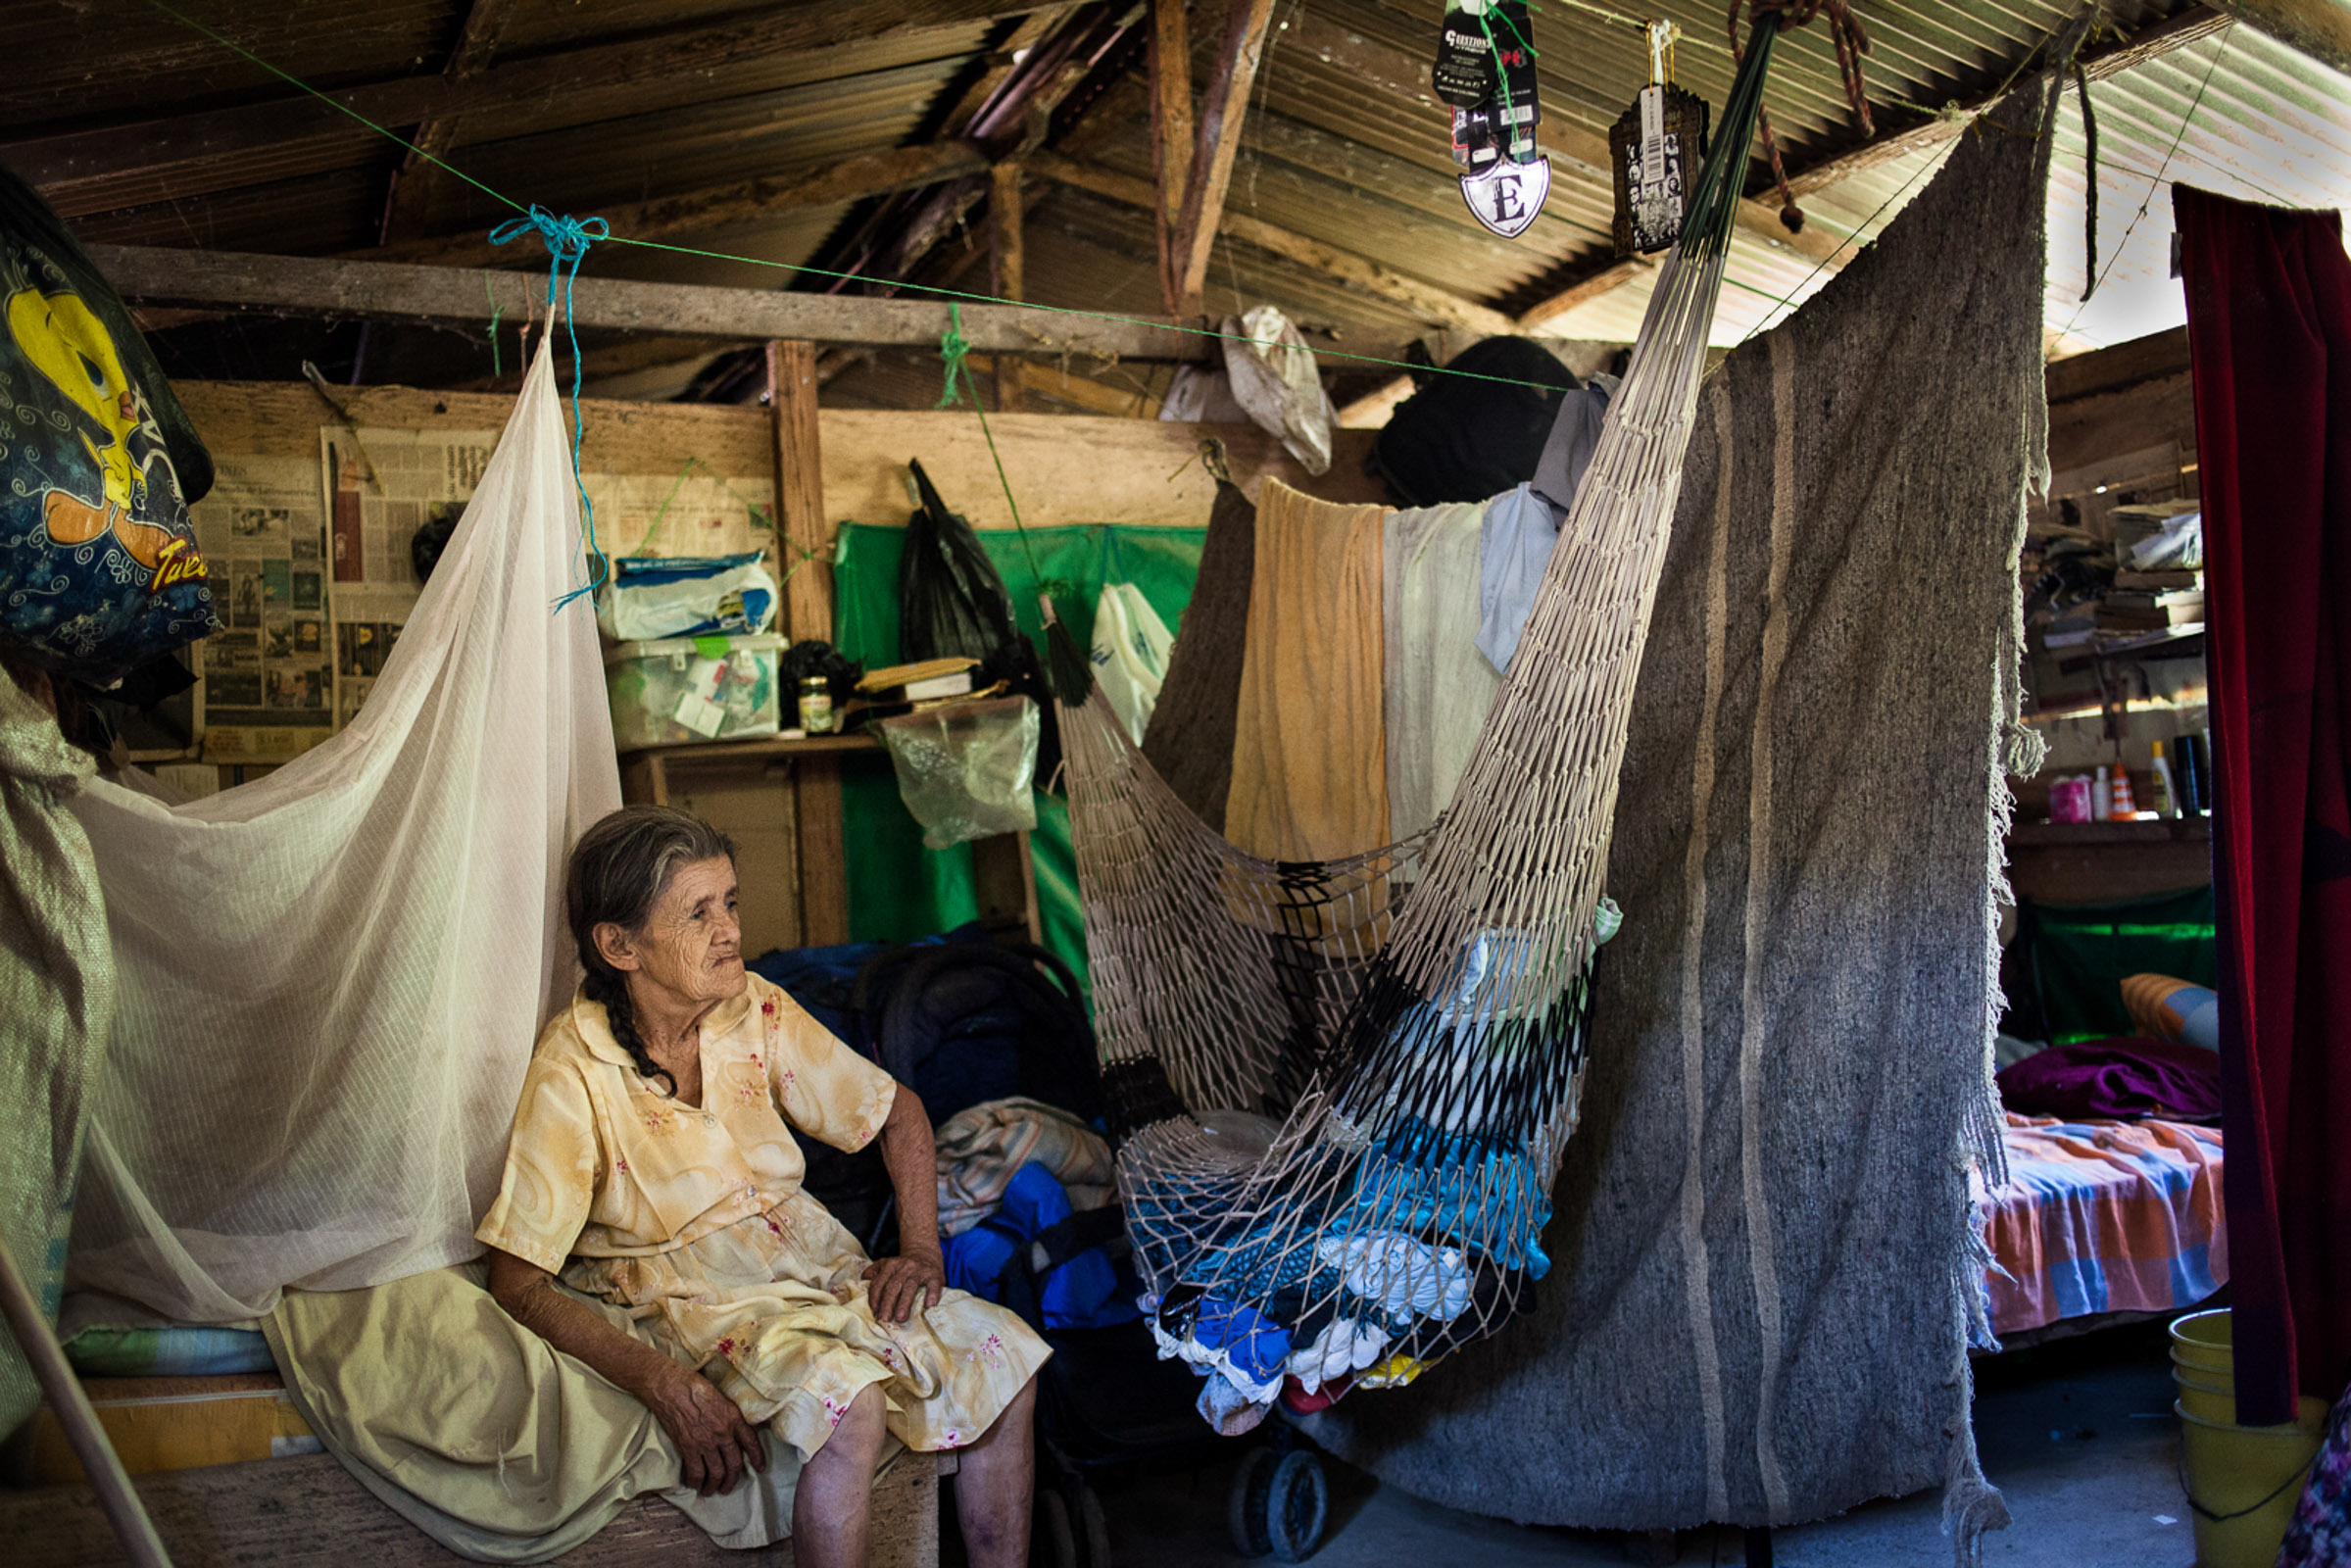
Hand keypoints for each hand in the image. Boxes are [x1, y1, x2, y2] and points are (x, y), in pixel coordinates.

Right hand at [645, 1362, 765, 1495]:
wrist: (670, 1387)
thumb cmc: (694, 1385)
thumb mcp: (720, 1397)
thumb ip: (728, 1415)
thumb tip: (731, 1428)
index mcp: (734, 1417)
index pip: (752, 1442)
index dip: (757, 1457)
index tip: (760, 1468)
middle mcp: (723, 1433)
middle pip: (734, 1464)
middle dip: (732, 1480)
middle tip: (728, 1487)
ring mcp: (706, 1442)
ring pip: (716, 1473)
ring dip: (714, 1485)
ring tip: (710, 1490)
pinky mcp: (688, 1448)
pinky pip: (696, 1472)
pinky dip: (695, 1482)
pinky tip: (694, 1484)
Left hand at [862, 1249, 945, 1323]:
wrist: (925, 1254)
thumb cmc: (903, 1268)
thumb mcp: (887, 1265)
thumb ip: (874, 1272)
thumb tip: (863, 1281)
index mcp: (890, 1265)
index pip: (879, 1283)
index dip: (875, 1299)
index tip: (874, 1314)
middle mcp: (904, 1266)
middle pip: (893, 1286)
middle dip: (887, 1304)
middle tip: (884, 1319)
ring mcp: (920, 1270)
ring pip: (910, 1287)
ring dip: (904, 1303)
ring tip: (900, 1318)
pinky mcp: (935, 1275)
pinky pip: (933, 1285)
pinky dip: (931, 1295)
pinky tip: (928, 1306)